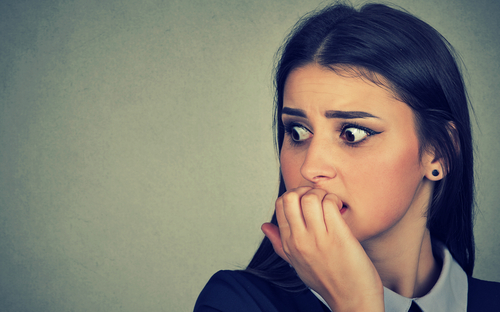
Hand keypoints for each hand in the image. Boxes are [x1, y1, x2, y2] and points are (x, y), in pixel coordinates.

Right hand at [262, 187, 383, 311]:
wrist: (352, 300)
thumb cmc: (328, 281)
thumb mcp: (297, 263)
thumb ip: (280, 243)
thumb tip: (265, 226)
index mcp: (289, 244)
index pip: (280, 205)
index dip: (294, 196)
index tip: (307, 201)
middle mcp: (299, 240)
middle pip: (290, 197)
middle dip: (305, 190)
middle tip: (318, 198)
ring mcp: (318, 238)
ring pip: (310, 197)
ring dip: (322, 194)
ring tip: (330, 204)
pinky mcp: (337, 236)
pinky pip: (330, 203)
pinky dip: (334, 200)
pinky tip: (340, 210)